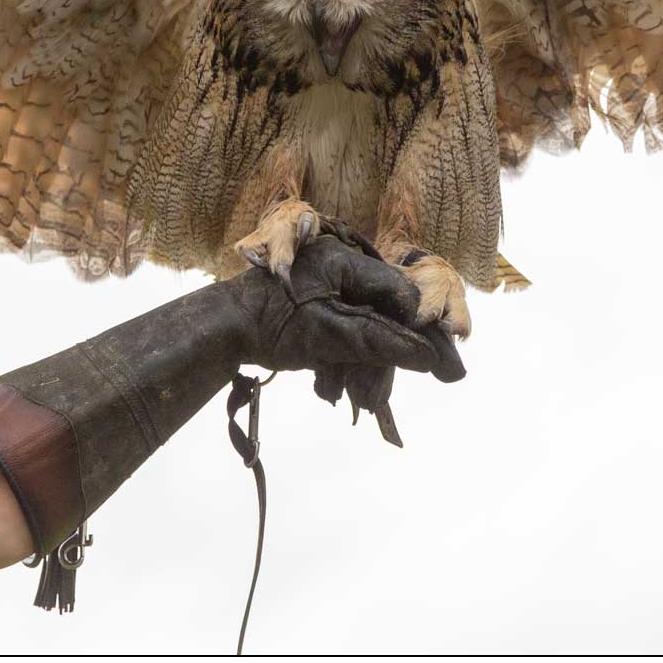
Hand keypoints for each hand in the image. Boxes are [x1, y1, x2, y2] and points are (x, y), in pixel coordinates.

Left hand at [223, 220, 466, 383]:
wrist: (220, 330)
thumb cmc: (271, 327)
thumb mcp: (330, 336)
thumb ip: (382, 343)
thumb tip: (429, 355)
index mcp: (344, 261)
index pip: (398, 292)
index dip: (421, 327)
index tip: (442, 360)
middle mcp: (339, 268)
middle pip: (382, 313)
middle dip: (387, 356)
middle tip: (398, 392)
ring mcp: (327, 286)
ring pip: (365, 326)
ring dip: (365, 365)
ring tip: (363, 401)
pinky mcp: (316, 305)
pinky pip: (345, 330)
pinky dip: (346, 359)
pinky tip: (340, 388)